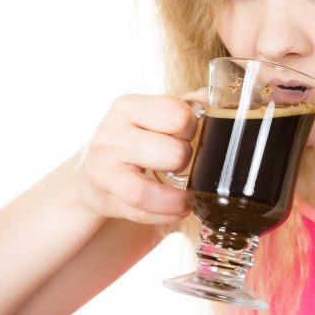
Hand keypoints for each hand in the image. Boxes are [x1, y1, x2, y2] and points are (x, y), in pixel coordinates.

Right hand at [74, 93, 199, 223]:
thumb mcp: (156, 114)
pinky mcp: (105, 196)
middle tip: (182, 160)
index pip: (175, 114)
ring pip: (143, 192)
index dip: (191, 126)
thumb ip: (188, 104)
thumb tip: (216, 100)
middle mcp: (110, 135)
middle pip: (170, 153)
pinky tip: (178, 208)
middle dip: (185, 159)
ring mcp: (103, 168)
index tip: (188, 132)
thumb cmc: (138, 136)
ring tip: (186, 195)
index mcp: (129, 106)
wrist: (98, 167)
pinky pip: (140, 213)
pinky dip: (166, 214)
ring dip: (175, 197)